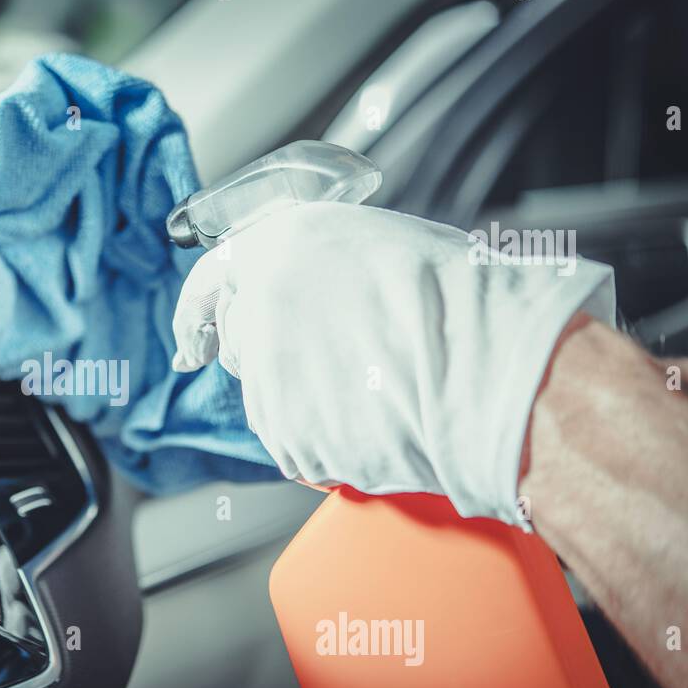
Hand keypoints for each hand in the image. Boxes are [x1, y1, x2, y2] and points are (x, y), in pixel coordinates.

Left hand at [170, 202, 615, 524]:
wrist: (494, 365)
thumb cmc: (462, 299)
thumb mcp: (379, 247)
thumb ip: (320, 266)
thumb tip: (308, 292)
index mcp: (280, 244)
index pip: (210, 280)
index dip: (198, 314)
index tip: (192, 343)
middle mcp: (261, 303)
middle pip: (243, 344)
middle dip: (274, 356)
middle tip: (336, 360)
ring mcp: (268, 373)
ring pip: (269, 398)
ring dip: (307, 400)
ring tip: (377, 388)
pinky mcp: (287, 433)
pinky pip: (295, 444)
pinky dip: (326, 442)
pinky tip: (375, 422)